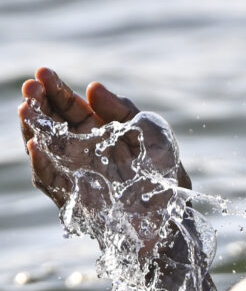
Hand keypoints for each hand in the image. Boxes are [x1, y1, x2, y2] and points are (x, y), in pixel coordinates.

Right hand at [18, 68, 222, 290]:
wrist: (175, 219)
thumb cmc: (165, 175)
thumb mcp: (151, 133)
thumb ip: (121, 110)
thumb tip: (93, 87)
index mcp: (97, 134)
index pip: (68, 108)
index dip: (55, 90)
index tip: (43, 71)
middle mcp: (80, 154)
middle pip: (50, 125)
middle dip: (38, 105)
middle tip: (30, 86)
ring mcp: (74, 176)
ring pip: (43, 151)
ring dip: (33, 130)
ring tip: (26, 109)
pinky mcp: (73, 200)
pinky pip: (51, 182)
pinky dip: (42, 164)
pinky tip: (35, 144)